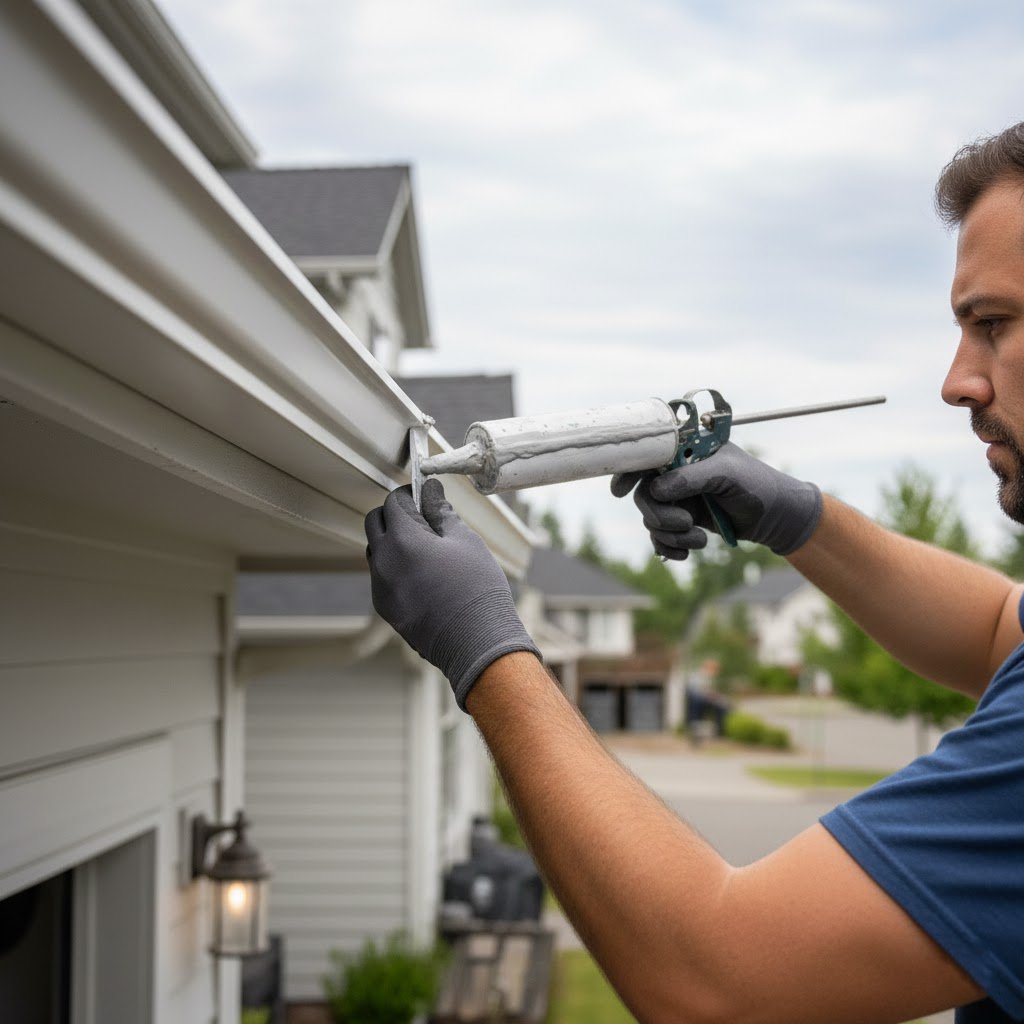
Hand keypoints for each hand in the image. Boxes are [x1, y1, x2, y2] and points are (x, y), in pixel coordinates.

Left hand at [364, 479, 540, 710]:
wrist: (476, 642)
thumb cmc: (477, 588)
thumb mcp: (465, 541)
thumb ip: (441, 512)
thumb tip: (430, 491)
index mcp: (403, 540)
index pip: (393, 502)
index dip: (409, 495)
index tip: (424, 496)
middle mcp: (383, 562)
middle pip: (374, 523)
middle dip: (394, 514)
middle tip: (422, 519)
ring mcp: (381, 587)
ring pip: (375, 550)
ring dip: (391, 541)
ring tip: (424, 549)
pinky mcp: (385, 607)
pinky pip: (381, 576)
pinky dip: (394, 567)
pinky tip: (422, 576)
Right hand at [611, 442, 822, 558]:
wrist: (777, 518)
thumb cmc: (758, 486)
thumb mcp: (727, 475)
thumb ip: (691, 478)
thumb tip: (656, 489)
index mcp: (687, 451)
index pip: (648, 455)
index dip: (630, 471)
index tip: (620, 490)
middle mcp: (678, 473)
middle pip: (645, 494)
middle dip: (660, 515)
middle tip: (686, 523)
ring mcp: (679, 498)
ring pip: (651, 518)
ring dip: (670, 534)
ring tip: (699, 540)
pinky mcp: (683, 520)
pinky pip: (660, 536)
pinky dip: (669, 547)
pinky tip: (686, 553)